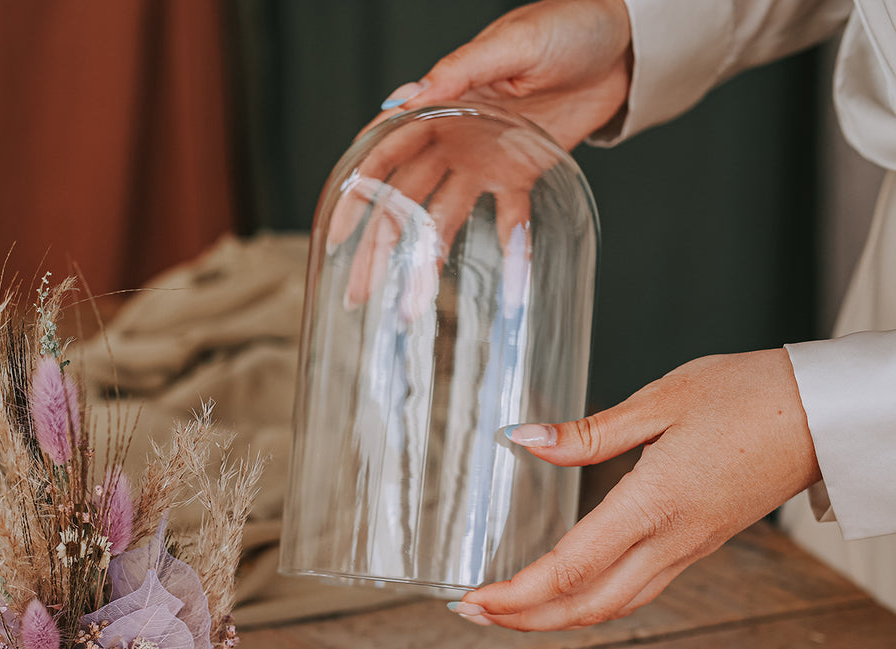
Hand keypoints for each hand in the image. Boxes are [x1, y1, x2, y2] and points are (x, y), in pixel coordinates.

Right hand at [332, 0, 631, 306]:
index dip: (357, 193)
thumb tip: (407, 97)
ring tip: (413, 304)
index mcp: (441, 103)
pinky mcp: (523, 171)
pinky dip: (508, 250)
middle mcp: (453, 137)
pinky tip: (501, 286)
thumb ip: (460, 70)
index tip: (337, 233)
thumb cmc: (569, 26)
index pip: (385, 153)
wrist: (627, 41)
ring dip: (427, 260)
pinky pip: (511, 219)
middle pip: (403, 198)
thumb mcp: (513, 43)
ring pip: (443, 216)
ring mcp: (485, 159)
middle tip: (362, 291)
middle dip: (379, 246)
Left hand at [451, 350, 821, 630]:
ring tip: (507, 609)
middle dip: (522, 618)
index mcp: (655, 504)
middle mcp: (672, 540)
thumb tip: (524, 439)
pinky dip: (591, 602)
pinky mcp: (699, 544)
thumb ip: (588, 432)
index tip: (471, 600)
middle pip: (585, 605)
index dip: (515, 595)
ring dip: (554, 617)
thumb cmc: (752, 396)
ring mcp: (689, 549)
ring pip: (613, 606)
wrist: (826, 414)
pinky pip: (637, 591)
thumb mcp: (661, 399)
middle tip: (470, 614)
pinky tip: (565, 590)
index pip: (570, 569)